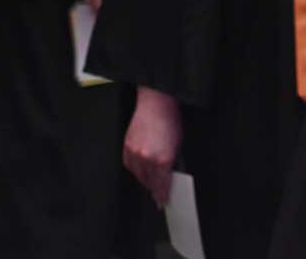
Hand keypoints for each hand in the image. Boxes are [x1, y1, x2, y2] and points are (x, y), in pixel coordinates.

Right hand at [124, 87, 180, 207]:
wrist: (156, 103)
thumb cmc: (171, 120)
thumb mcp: (178, 143)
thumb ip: (173, 161)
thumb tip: (169, 175)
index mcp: (163, 159)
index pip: (162, 184)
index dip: (162, 195)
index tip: (162, 202)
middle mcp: (147, 158)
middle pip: (149, 182)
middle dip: (154, 189)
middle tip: (157, 194)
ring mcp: (135, 153)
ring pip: (138, 175)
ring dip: (145, 180)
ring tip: (150, 182)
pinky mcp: (126, 147)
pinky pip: (130, 166)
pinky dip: (136, 169)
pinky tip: (141, 170)